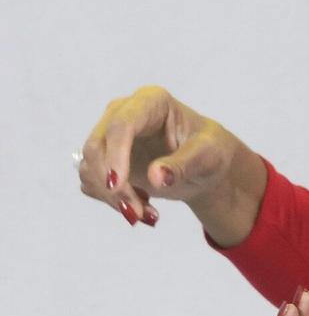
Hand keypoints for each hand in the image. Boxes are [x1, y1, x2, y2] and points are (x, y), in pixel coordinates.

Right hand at [76, 86, 264, 241]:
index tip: (117, 185)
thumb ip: (184, 164)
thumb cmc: (211, 152)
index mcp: (151, 101)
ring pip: (90, 168)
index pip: (121, 124)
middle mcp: (122, 113)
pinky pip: (92, 183)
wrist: (205, 167)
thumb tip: (156, 177)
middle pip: (96, 147)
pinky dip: (111, 201)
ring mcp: (109, 136)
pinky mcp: (104, 160)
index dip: (115, 154)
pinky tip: (140, 205)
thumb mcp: (208, 156)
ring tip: (146, 213)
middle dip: (113, 185)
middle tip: (137, 213)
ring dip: (113, 198)